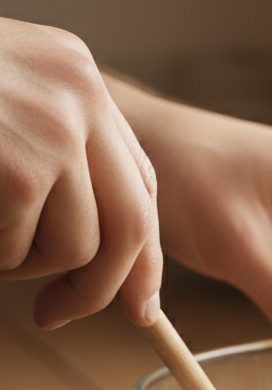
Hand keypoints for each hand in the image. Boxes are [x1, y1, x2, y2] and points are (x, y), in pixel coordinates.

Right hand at [0, 19, 161, 327]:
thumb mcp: (4, 100)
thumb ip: (55, 152)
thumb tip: (101, 252)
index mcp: (77, 76)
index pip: (139, 185)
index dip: (140, 255)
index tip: (137, 304)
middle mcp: (80, 98)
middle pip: (130, 227)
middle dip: (99, 288)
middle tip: (57, 314)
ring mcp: (55, 132)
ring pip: (76, 249)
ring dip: (20, 262)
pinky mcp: (19, 170)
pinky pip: (20, 250)